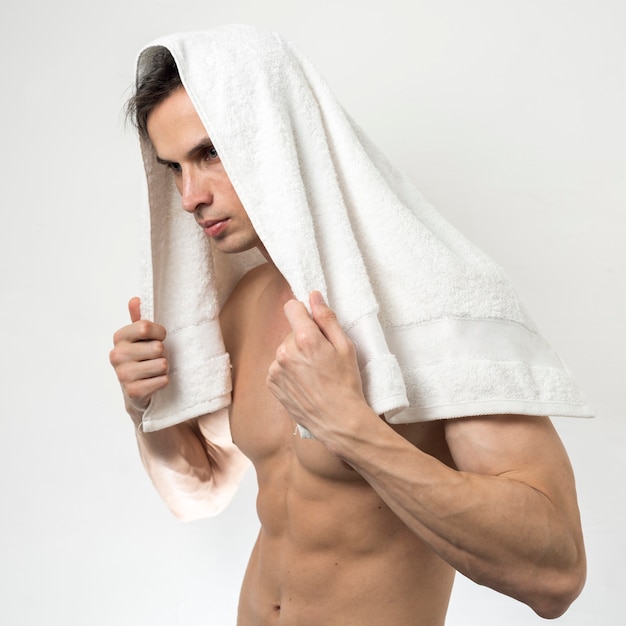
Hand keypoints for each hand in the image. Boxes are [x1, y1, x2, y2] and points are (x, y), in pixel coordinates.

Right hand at [109, 297, 168, 419]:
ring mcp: (123, 375)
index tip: (160, 337)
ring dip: (164, 367)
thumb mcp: (140, 338)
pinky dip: (163, 381)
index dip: (160, 332)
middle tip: (155, 357)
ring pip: (162, 364)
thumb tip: (135, 299)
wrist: (137, 391)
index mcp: (119, 337)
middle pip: (157, 347)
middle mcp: (117, 355)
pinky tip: (154, 381)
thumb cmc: (142, 358)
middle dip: (163, 353)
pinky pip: (162, 380)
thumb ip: (139, 319)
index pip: (145, 327)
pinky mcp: (133, 391)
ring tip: (155, 369)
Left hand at [267, 291, 368, 439]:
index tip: (313, 323)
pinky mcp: (271, 383)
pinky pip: (279, 366)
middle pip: (292, 331)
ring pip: (285, 350)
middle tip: (322, 358)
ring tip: (314, 374)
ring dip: (296, 356)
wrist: (337, 421)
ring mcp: (275, 368)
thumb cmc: (346, 384)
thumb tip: (313, 296)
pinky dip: (289, 371)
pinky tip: (305, 383)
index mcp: (305, 338)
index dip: (304, 312)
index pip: (292, 307)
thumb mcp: (345, 347)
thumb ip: (327, 318)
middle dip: (304, 339)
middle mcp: (285, 351)